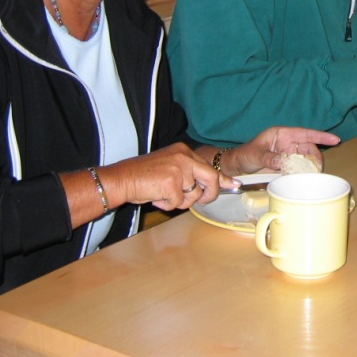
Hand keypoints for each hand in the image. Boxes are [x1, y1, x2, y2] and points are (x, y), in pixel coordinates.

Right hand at [101, 143, 238, 211]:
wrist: (121, 178)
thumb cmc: (143, 177)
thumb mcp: (170, 168)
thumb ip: (188, 173)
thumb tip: (208, 186)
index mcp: (184, 151)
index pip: (209, 166)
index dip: (223, 178)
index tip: (234, 184)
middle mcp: (184, 157)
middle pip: (211, 179)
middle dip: (209, 194)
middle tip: (202, 201)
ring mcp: (179, 170)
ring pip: (193, 195)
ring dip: (180, 201)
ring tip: (163, 194)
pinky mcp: (172, 183)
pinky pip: (178, 203)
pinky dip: (167, 205)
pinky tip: (156, 197)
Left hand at [222, 127, 339, 174]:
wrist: (237, 167)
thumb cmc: (245, 155)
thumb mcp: (256, 155)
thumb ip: (269, 158)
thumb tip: (283, 161)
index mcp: (282, 134)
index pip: (305, 133)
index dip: (320, 136)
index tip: (335, 139)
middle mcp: (288, 143)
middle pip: (309, 148)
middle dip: (316, 157)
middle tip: (319, 169)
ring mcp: (288, 154)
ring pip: (306, 159)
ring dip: (311, 166)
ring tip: (314, 175)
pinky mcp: (287, 165)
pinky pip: (299, 168)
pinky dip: (303, 173)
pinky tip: (306, 179)